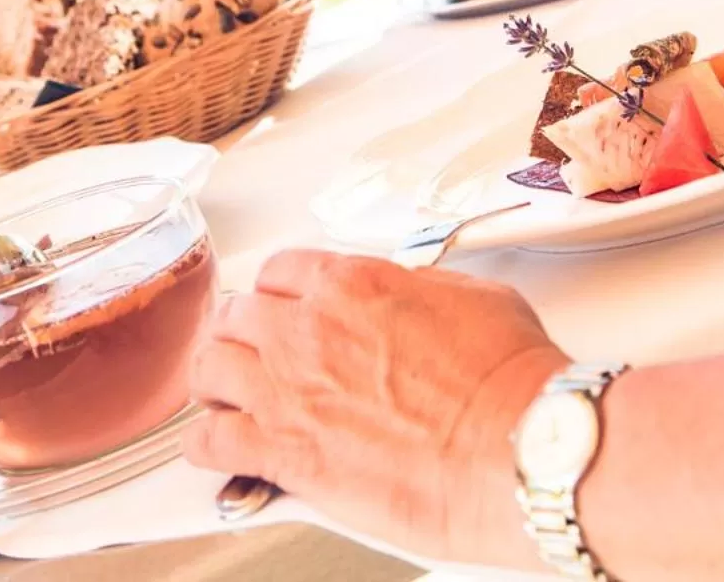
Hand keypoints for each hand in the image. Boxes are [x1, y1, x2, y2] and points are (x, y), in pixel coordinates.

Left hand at [183, 250, 566, 567]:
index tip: (280, 309)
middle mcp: (307, 329)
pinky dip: (207, 444)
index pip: (281, 272)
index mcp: (351, 284)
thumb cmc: (509, 382)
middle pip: (236, 315)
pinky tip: (215, 447)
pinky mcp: (284, 452)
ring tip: (224, 394)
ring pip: (209, 368)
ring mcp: (288, 390)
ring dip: (216, 380)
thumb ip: (417, 292)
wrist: (516, 447)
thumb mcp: (471, 298)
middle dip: (243, 333)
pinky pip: (210, 441)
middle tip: (252, 352)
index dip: (278, 294)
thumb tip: (409, 299)